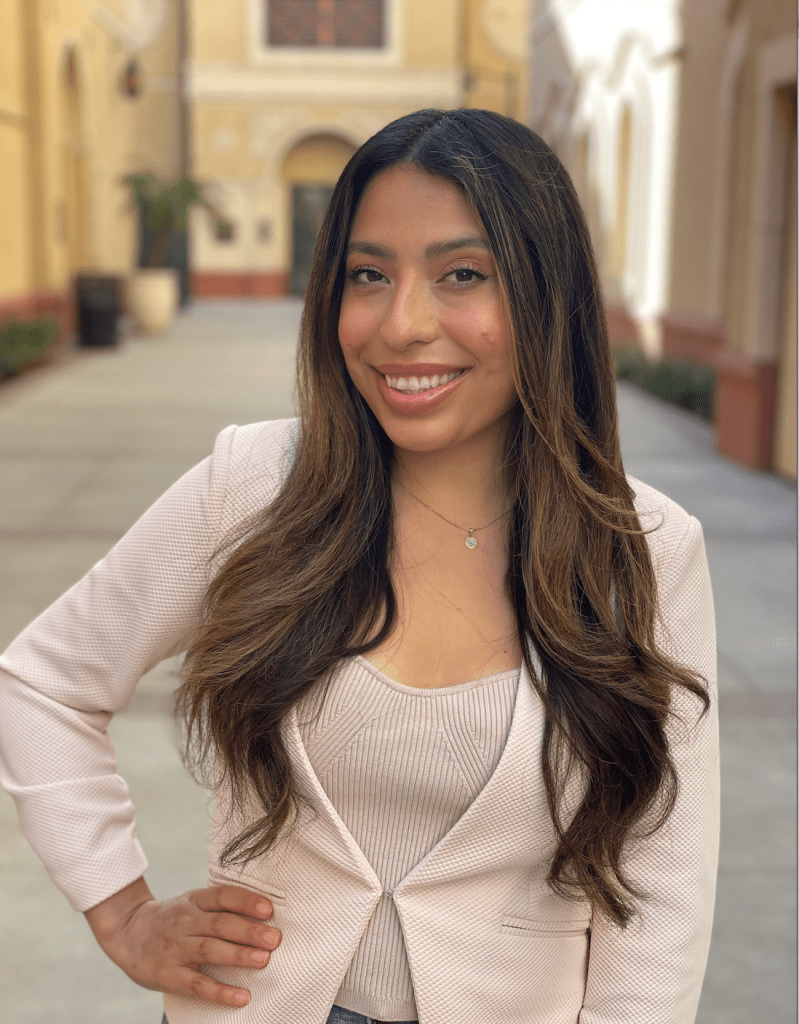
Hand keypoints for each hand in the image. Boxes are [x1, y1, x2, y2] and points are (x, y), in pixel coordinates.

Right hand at [84, 876, 281, 1007]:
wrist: (128, 933)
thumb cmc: (173, 918)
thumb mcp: (192, 903)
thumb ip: (221, 907)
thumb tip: (265, 913)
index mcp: (194, 901)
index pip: (222, 896)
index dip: (246, 901)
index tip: (268, 909)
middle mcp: (185, 922)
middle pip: (220, 924)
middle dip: (249, 931)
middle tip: (275, 939)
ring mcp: (176, 949)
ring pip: (210, 951)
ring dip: (238, 956)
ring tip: (263, 960)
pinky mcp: (169, 975)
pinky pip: (197, 985)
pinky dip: (220, 992)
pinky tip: (242, 997)